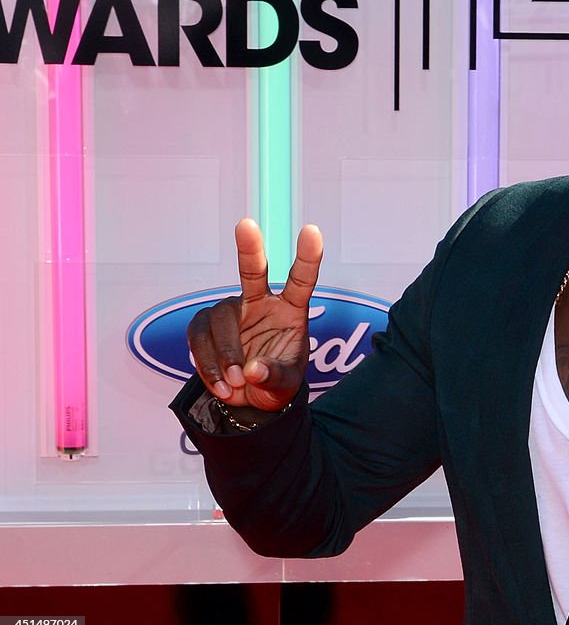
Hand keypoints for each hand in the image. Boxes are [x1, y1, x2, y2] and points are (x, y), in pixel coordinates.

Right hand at [187, 219, 323, 410]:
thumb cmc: (275, 383)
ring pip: (221, 318)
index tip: (312, 231)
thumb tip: (251, 370)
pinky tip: (220, 384)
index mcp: (291, 310)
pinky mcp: (206, 324)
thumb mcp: (285, 386)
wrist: (249, 400)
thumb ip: (273, 376)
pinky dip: (207, 364)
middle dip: (250, 247)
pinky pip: (199, 337)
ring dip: (225, 354)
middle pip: (253, 271)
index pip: (301, 280)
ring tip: (234, 385)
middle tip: (246, 224)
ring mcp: (232, 310)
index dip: (308, 256)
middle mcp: (261, 302)